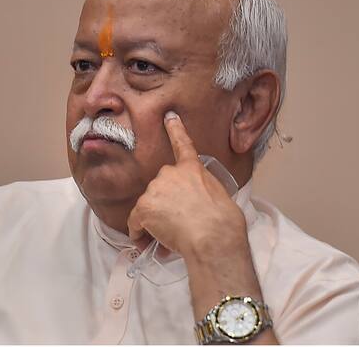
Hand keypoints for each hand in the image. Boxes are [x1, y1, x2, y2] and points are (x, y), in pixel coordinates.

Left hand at [126, 111, 247, 260]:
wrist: (213, 236)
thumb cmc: (223, 222)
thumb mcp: (219, 197)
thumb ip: (202, 192)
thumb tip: (197, 205)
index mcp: (193, 169)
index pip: (182, 144)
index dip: (175, 129)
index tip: (169, 117)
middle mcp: (170, 173)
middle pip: (160, 188)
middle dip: (164, 205)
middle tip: (175, 225)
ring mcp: (155, 190)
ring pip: (147, 207)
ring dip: (153, 222)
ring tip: (168, 239)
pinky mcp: (144, 208)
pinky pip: (135, 223)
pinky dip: (138, 233)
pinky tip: (147, 242)